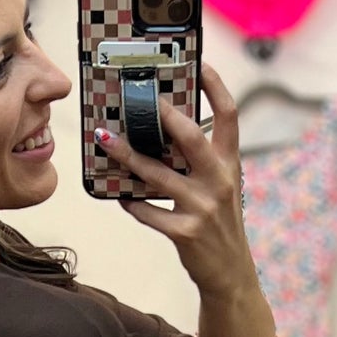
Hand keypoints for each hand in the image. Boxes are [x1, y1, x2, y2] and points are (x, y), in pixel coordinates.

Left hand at [95, 64, 254, 297]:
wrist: (231, 273)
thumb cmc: (219, 222)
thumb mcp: (220, 186)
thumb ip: (200, 160)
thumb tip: (162, 130)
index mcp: (230, 163)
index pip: (229, 116)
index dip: (215, 87)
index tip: (199, 63)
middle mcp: (220, 181)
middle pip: (191, 138)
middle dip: (165, 116)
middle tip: (141, 98)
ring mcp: (203, 207)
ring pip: (157, 175)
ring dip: (128, 156)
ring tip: (105, 139)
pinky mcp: (185, 232)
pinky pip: (148, 211)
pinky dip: (130, 202)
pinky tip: (117, 194)